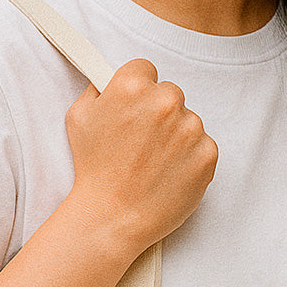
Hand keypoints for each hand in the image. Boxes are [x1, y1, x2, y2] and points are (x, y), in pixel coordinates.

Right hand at [64, 59, 217, 254]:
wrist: (112, 217)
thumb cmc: (93, 170)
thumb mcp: (79, 117)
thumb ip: (98, 89)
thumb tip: (109, 79)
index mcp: (132, 86)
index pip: (146, 69)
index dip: (137, 90)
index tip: (133, 108)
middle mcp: (165, 102)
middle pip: (169, 93)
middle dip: (158, 111)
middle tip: (141, 140)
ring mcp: (190, 128)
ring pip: (187, 120)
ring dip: (175, 135)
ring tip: (153, 161)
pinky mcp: (207, 153)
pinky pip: (202, 145)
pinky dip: (190, 157)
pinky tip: (168, 172)